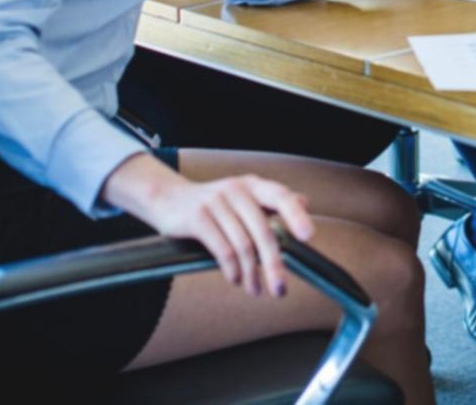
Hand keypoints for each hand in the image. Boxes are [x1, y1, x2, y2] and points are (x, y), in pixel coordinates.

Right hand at [104, 154, 314, 296]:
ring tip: (256, 290)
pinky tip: (235, 279)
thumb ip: (272, 202)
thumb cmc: (214, 203)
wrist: (168, 198)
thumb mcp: (244, 197)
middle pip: (263, 231)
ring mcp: (216, 202)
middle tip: (280, 290)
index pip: (282, 197)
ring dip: (251, 274)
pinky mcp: (197, 217)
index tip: (308, 237)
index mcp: (253, 185)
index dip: (296, 216)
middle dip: (274, 264)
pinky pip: (222, 249)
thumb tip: (306, 203)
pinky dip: (231, 269)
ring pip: (242, 245)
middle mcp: (237, 190)